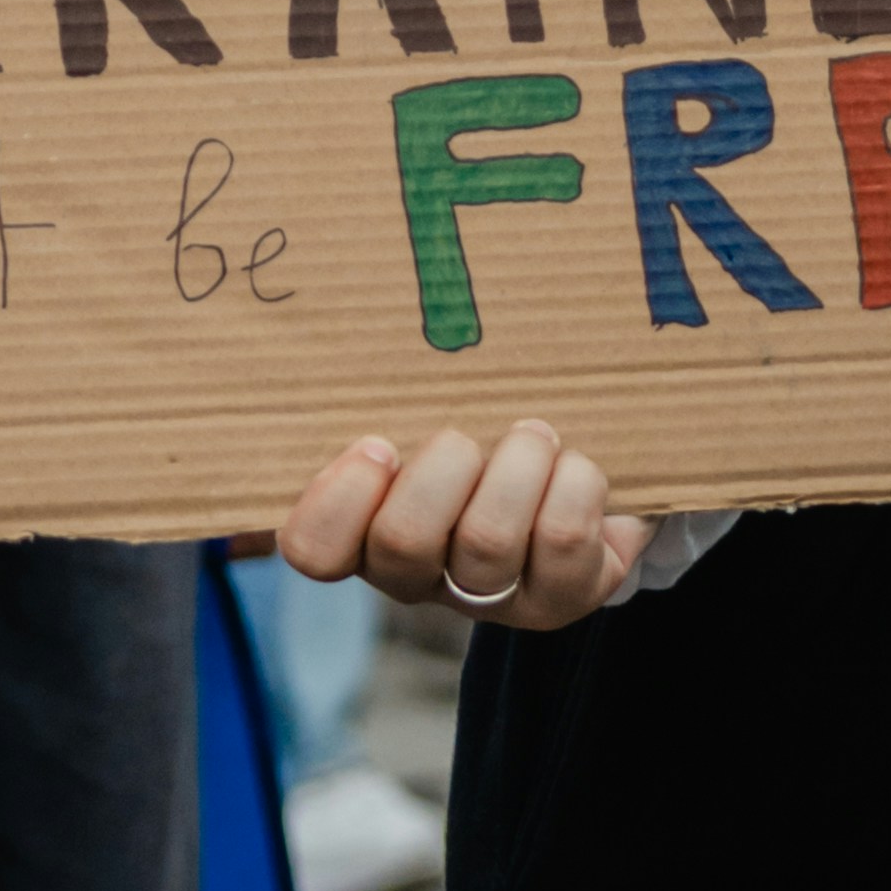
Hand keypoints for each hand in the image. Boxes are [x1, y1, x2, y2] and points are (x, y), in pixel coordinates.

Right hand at [280, 414, 650, 633]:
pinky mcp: (560, 598)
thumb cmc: (481, 438)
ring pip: (488, 540)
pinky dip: (575, 483)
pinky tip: (572, 471)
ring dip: (518, 464)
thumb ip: (400, 386)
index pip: (314, 550)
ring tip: (534, 437)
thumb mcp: (427, 412)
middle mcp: (421, 578)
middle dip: (444, 466)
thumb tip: (384, 292)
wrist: (571, 490)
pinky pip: (563, 540)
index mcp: (367, 533)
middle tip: (467, 437)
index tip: (377, 445)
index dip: (338, 500)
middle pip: (403, 540)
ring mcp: (490, 597)